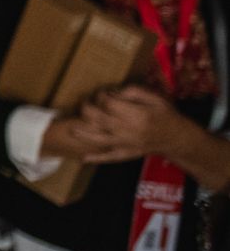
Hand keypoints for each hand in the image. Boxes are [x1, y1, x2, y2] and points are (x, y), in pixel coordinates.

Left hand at [71, 85, 197, 163]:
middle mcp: (129, 130)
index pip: (109, 103)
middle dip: (88, 109)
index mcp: (136, 115)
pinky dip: (96, 158)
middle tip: (85, 103)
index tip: (102, 92)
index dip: (101, 96)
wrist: (178, 138)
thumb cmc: (166, 116)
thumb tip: (114, 91)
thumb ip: (134, 92)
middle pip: (100, 119)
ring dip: (84, 133)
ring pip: (100, 139)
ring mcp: (126, 144)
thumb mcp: (154, 97)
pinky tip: (83, 158)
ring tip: (72, 128)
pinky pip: (110, 157)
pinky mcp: (127, 153)